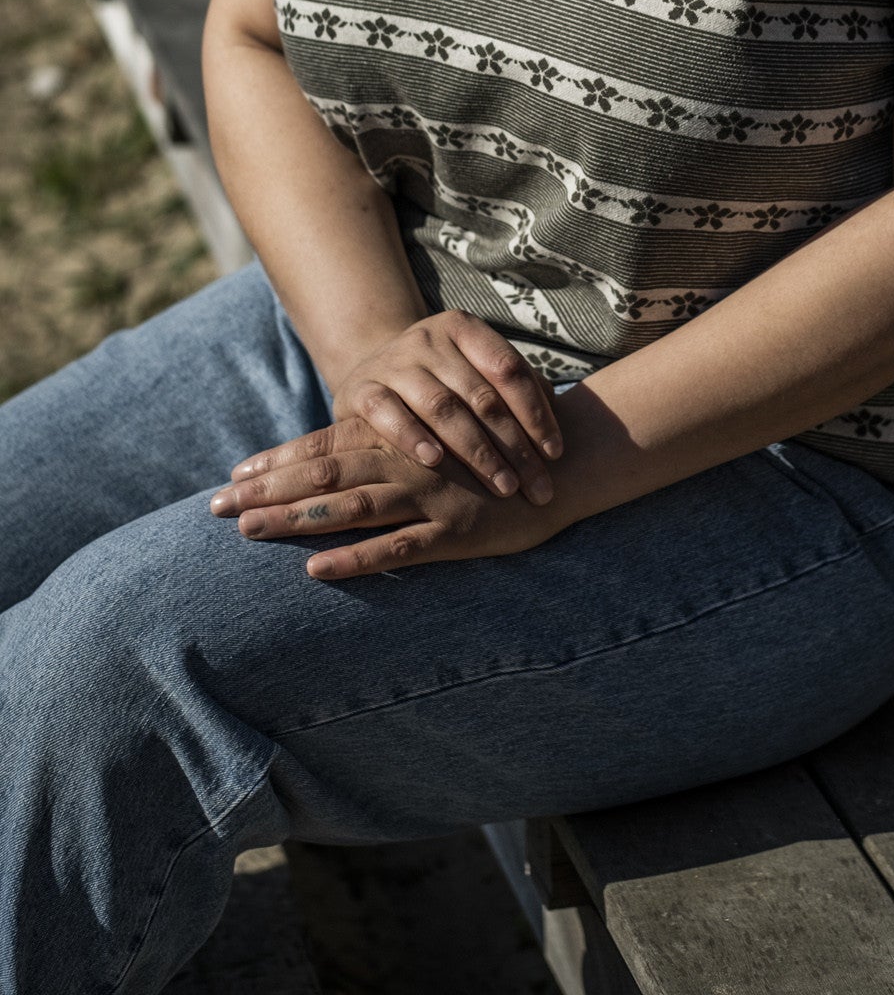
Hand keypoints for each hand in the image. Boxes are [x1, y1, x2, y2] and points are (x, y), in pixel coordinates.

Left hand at [211, 415, 560, 578]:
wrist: (563, 466)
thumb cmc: (496, 457)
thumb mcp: (440, 445)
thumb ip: (393, 449)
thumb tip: (336, 458)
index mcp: (400, 440)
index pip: (325, 444)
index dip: (277, 459)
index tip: (231, 472)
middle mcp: (408, 462)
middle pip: (324, 472)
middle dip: (267, 489)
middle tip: (215, 504)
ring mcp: (430, 497)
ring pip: (350, 506)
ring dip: (295, 519)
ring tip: (248, 530)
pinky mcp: (454, 531)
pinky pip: (395, 549)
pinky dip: (354, 558)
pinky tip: (316, 569)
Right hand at [328, 309, 562, 505]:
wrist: (369, 372)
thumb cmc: (440, 381)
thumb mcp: (473, 374)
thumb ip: (513, 393)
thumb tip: (555, 435)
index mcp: (464, 328)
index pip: (509, 369)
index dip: (536, 412)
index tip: (555, 453)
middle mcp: (428, 338)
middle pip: (481, 395)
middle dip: (514, 446)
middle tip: (537, 486)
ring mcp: (393, 361)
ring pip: (442, 407)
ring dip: (476, 450)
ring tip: (502, 485)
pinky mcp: (360, 389)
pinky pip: (388, 413)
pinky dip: (412, 436)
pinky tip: (435, 461)